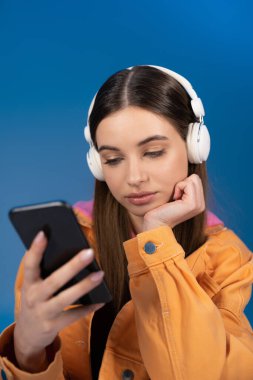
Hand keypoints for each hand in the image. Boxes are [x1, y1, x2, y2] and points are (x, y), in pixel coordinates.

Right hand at [14, 231, 104, 372]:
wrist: (27, 335)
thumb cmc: (37, 300)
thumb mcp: (34, 286)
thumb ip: (45, 271)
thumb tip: (70, 250)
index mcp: (28, 283)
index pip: (30, 264)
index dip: (36, 249)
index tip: (43, 233)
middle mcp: (34, 298)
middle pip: (54, 281)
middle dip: (73, 266)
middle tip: (90, 252)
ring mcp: (43, 313)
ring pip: (65, 299)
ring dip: (84, 286)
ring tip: (100, 274)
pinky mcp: (53, 326)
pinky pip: (74, 316)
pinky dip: (88, 308)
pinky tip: (101, 300)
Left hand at [142, 174, 204, 230]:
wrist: (155, 223)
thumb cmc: (160, 209)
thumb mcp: (175, 195)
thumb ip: (184, 186)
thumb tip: (183, 168)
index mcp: (198, 202)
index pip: (196, 179)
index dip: (182, 184)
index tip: (175, 196)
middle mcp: (201, 204)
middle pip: (196, 177)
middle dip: (182, 183)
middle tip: (174, 197)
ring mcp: (199, 205)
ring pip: (193, 179)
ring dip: (179, 185)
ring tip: (174, 198)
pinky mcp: (193, 204)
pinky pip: (187, 183)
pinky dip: (178, 188)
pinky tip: (174, 200)